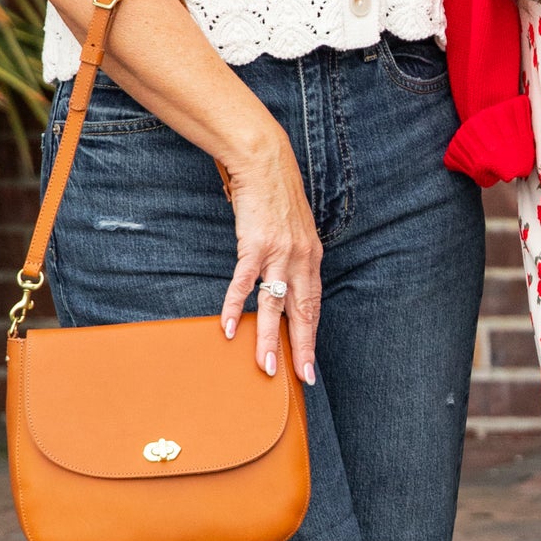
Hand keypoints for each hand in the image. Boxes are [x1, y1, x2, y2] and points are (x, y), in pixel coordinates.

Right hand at [218, 123, 322, 382]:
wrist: (264, 162)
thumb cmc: (275, 196)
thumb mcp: (294, 230)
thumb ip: (292, 257)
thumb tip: (283, 281)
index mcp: (312, 258)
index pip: (312, 306)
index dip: (310, 336)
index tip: (309, 364)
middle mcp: (301, 259)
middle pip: (301, 313)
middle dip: (300, 348)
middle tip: (299, 377)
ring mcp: (279, 253)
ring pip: (274, 306)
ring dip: (268, 339)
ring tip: (266, 366)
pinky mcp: (255, 245)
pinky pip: (244, 283)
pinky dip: (234, 307)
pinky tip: (228, 328)